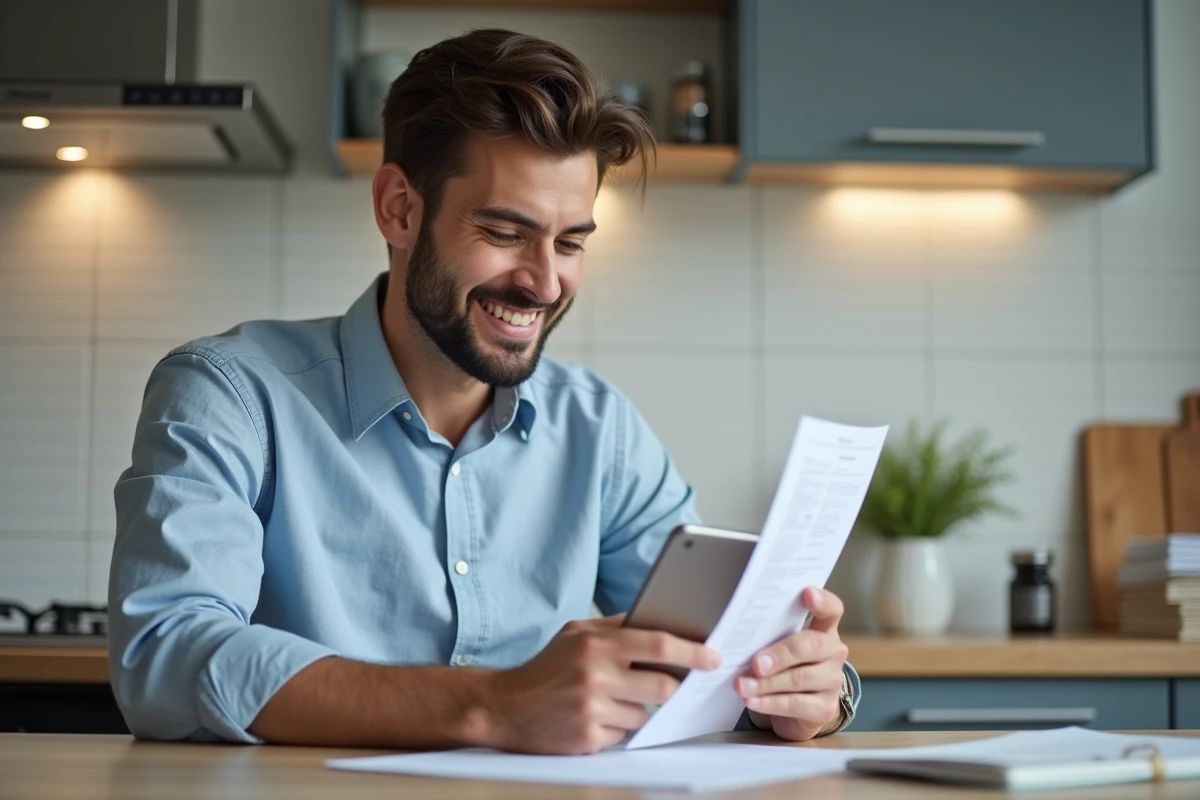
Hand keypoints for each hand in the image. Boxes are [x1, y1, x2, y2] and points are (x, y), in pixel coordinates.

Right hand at [477, 613, 721, 753]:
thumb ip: (616, 625)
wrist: (503, 707)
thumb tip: (657, 618)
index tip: (713, 657)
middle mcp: (595, 675)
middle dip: (670, 688)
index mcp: (596, 644)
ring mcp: (592, 709)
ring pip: (644, 713)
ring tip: (608, 700)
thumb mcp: (575, 633)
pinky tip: (593, 717)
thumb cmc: (545, 668)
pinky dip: (616, 727)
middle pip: (663, 686)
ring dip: (636, 708)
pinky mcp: (588, 738)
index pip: (658, 644)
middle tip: (664, 684)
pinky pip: (624, 735)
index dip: (693, 651)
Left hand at [735, 587, 848, 740]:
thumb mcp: (780, 646)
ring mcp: (832, 680)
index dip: (822, 600)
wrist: (798, 710)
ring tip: (742, 685)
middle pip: (811, 645)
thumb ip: (769, 635)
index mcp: (824, 629)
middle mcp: (833, 652)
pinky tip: (752, 701)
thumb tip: (738, 633)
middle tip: (757, 663)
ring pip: (799, 678)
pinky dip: (770, 703)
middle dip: (780, 654)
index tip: (807, 592)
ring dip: (766, 683)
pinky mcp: (825, 708)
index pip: (832, 609)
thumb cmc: (784, 667)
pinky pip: (796, 704)